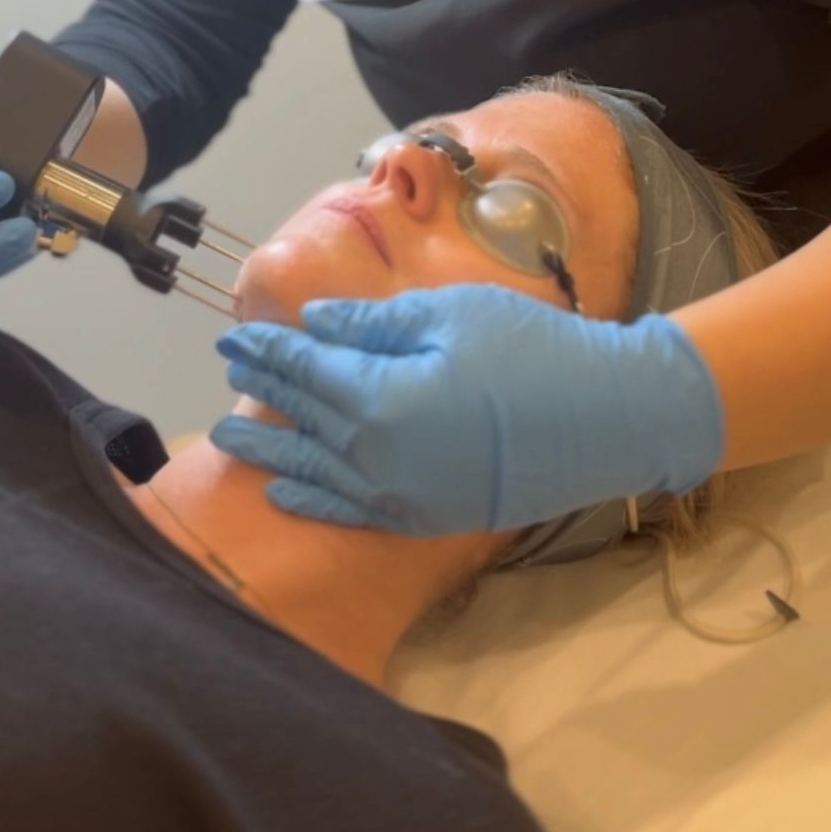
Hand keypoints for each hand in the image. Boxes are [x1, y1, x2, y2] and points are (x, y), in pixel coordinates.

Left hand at [210, 284, 723, 533]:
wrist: (605, 418)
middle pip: (305, 417)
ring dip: (271, 449)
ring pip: (316, 469)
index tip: (231, 336)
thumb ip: (375, 325)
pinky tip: (285, 490)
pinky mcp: (423, 516)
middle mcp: (377, 456)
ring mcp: (399, 494)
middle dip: (263, 390)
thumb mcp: (451, 315)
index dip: (267, 351)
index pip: (306, 370)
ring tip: (228, 436)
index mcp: (380, 398)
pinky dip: (313, 498)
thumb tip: (316, 325)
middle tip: (225, 369)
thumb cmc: (531, 350)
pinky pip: (350, 510)